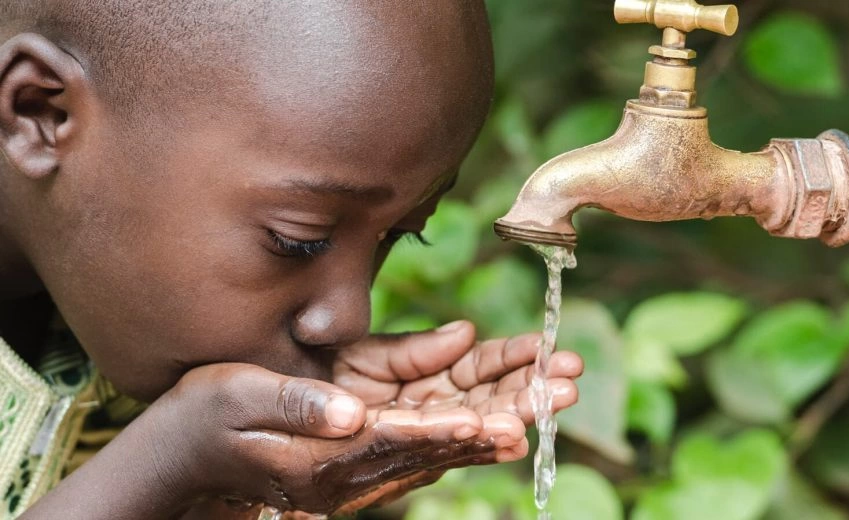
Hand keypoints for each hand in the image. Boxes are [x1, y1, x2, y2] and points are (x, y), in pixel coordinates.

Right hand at [145, 363, 522, 515]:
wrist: (180, 461)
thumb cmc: (203, 420)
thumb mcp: (238, 398)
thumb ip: (297, 405)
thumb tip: (350, 413)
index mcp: (320, 457)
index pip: (394, 439)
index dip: (445, 427)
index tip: (493, 418)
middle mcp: (348, 475)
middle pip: (436, 447)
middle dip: (499, 419)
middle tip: (556, 396)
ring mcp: (356, 476)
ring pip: (439, 451)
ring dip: (498, 424)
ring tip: (550, 399)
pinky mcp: (359, 467)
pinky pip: (423, 452)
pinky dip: (467, 434)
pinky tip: (502, 420)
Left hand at [327, 321, 583, 512]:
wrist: (263, 421)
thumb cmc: (316, 381)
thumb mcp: (366, 356)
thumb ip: (416, 350)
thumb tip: (467, 331)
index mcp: (427, 375)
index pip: (479, 364)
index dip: (515, 356)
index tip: (549, 346)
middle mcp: (431, 409)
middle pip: (490, 396)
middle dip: (532, 386)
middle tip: (572, 378)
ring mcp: (419, 436)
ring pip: (476, 425)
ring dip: (517, 414)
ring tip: (553, 403)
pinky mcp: (401, 461)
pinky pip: (442, 453)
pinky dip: (476, 448)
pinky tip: (510, 443)